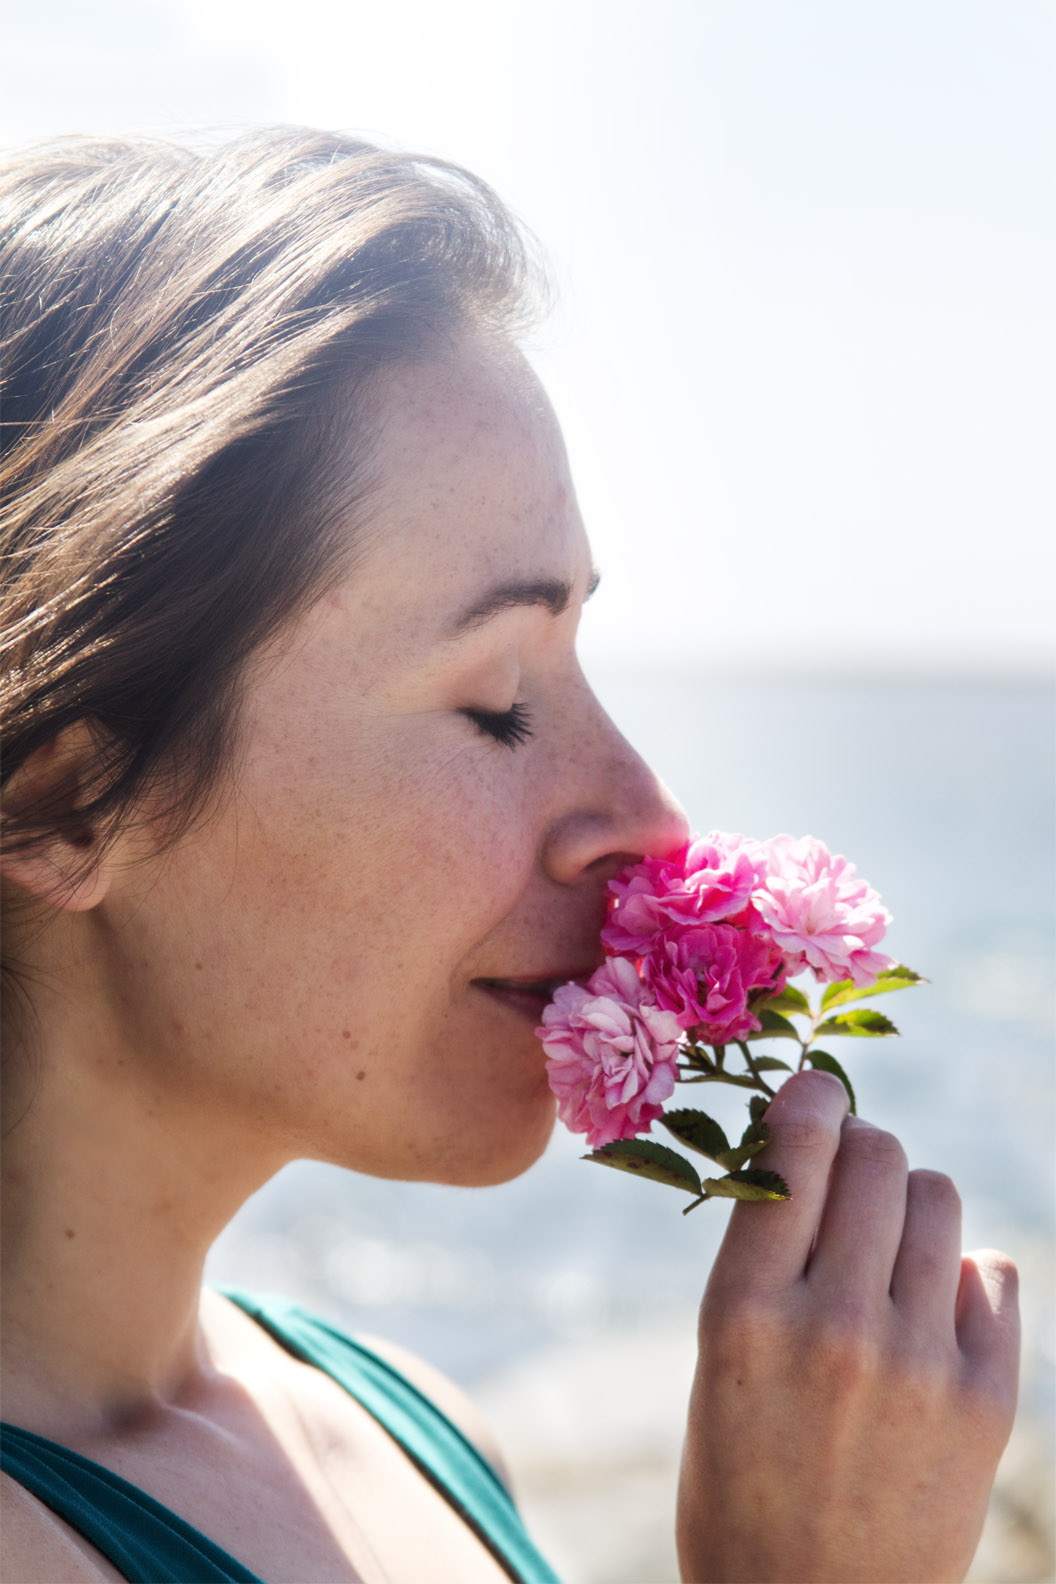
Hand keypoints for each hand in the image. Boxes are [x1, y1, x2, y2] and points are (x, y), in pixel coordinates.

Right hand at [677, 1071, 1018, 1582]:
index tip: (813, 1091)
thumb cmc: (741, 1480)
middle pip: (878, 1156)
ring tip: (890, 1243)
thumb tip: (814, 1147)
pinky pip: (993, 1273)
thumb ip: (763, 1257)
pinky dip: (962, 1272)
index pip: (795, 1152)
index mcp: (744, 1314)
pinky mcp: (988, 1402)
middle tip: (849, 1170)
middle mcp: (836, 1327)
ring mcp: (921, 1364)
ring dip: (911, 1200)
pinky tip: (933, 1307)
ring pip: (938, 1199)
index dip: (809, 1099)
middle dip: (861, 1145)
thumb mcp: (717, 1362)